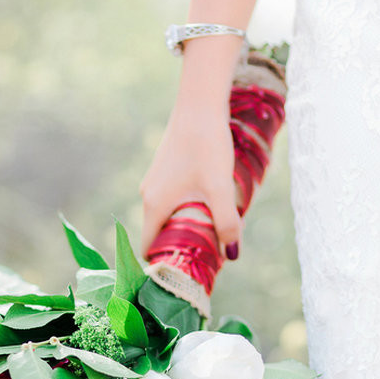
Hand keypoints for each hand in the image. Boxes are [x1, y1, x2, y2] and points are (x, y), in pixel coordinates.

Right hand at [139, 103, 241, 261]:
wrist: (199, 105)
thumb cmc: (207, 145)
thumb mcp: (220, 188)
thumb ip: (226, 223)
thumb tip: (231, 255)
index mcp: (154, 205)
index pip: (148, 249)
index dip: (165, 265)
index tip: (188, 273)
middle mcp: (148, 195)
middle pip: (159, 234)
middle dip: (181, 248)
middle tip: (209, 256)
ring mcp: (154, 183)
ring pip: (167, 217)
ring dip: (186, 228)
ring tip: (214, 231)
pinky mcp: (164, 172)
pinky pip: (170, 202)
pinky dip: (186, 210)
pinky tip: (210, 205)